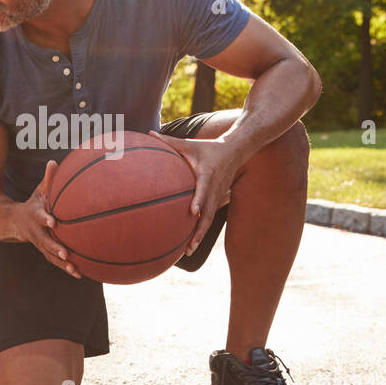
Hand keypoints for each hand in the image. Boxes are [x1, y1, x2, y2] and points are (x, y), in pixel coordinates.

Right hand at [13, 159, 80, 277]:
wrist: (16, 222)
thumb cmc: (34, 203)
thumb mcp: (38, 191)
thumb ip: (47, 179)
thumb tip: (53, 161)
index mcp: (35, 215)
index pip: (40, 217)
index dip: (45, 219)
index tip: (53, 222)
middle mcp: (36, 231)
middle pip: (44, 241)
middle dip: (54, 248)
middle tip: (64, 253)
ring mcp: (39, 243)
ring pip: (49, 255)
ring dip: (61, 263)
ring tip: (74, 268)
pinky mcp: (45, 251)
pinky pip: (55, 261)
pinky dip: (66, 268)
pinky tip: (79, 274)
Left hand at [148, 130, 239, 254]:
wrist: (236, 151)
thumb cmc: (208, 148)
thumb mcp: (190, 144)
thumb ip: (169, 141)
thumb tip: (149, 133)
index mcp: (208, 174)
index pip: (204, 190)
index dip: (199, 200)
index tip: (192, 212)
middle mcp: (215, 189)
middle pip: (208, 214)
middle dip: (199, 231)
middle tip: (188, 246)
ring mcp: (218, 197)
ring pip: (209, 220)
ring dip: (199, 236)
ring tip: (188, 251)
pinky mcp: (219, 201)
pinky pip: (209, 218)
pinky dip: (201, 230)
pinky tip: (191, 242)